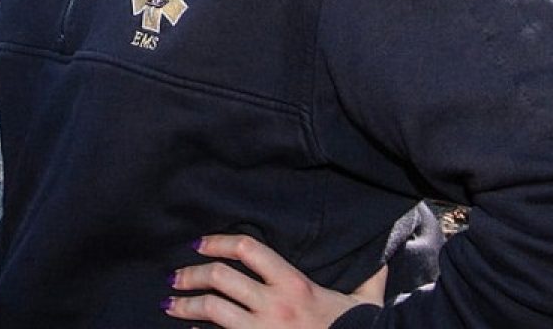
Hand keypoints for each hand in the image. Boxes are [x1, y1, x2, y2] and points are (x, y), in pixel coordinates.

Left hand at [165, 234, 381, 326]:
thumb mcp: (365, 300)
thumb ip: (370, 275)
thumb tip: (382, 253)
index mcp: (295, 284)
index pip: (247, 249)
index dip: (218, 241)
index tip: (200, 244)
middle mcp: (275, 305)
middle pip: (219, 278)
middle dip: (190, 275)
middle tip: (175, 276)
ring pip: (211, 310)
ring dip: (184, 306)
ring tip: (170, 304)